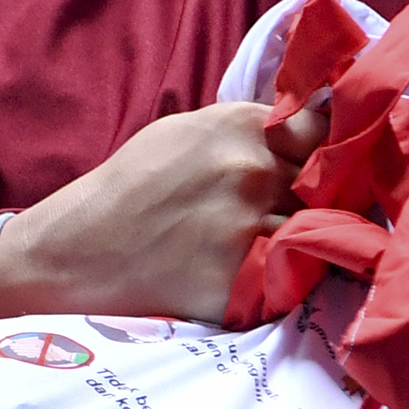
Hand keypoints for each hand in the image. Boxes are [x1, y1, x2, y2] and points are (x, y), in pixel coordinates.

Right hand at [0, 101, 322, 322]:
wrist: (79, 252)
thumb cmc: (133, 188)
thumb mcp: (188, 132)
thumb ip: (250, 130)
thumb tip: (311, 128)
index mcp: (243, 126)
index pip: (326, 134)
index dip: (329, 156)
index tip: (323, 172)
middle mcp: (252, 171)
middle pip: (329, 187)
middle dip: (322, 202)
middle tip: (298, 218)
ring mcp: (250, 227)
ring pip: (319, 235)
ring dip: (305, 245)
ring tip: (266, 251)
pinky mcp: (245, 281)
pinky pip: (293, 280)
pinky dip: (283, 282)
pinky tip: (253, 279)